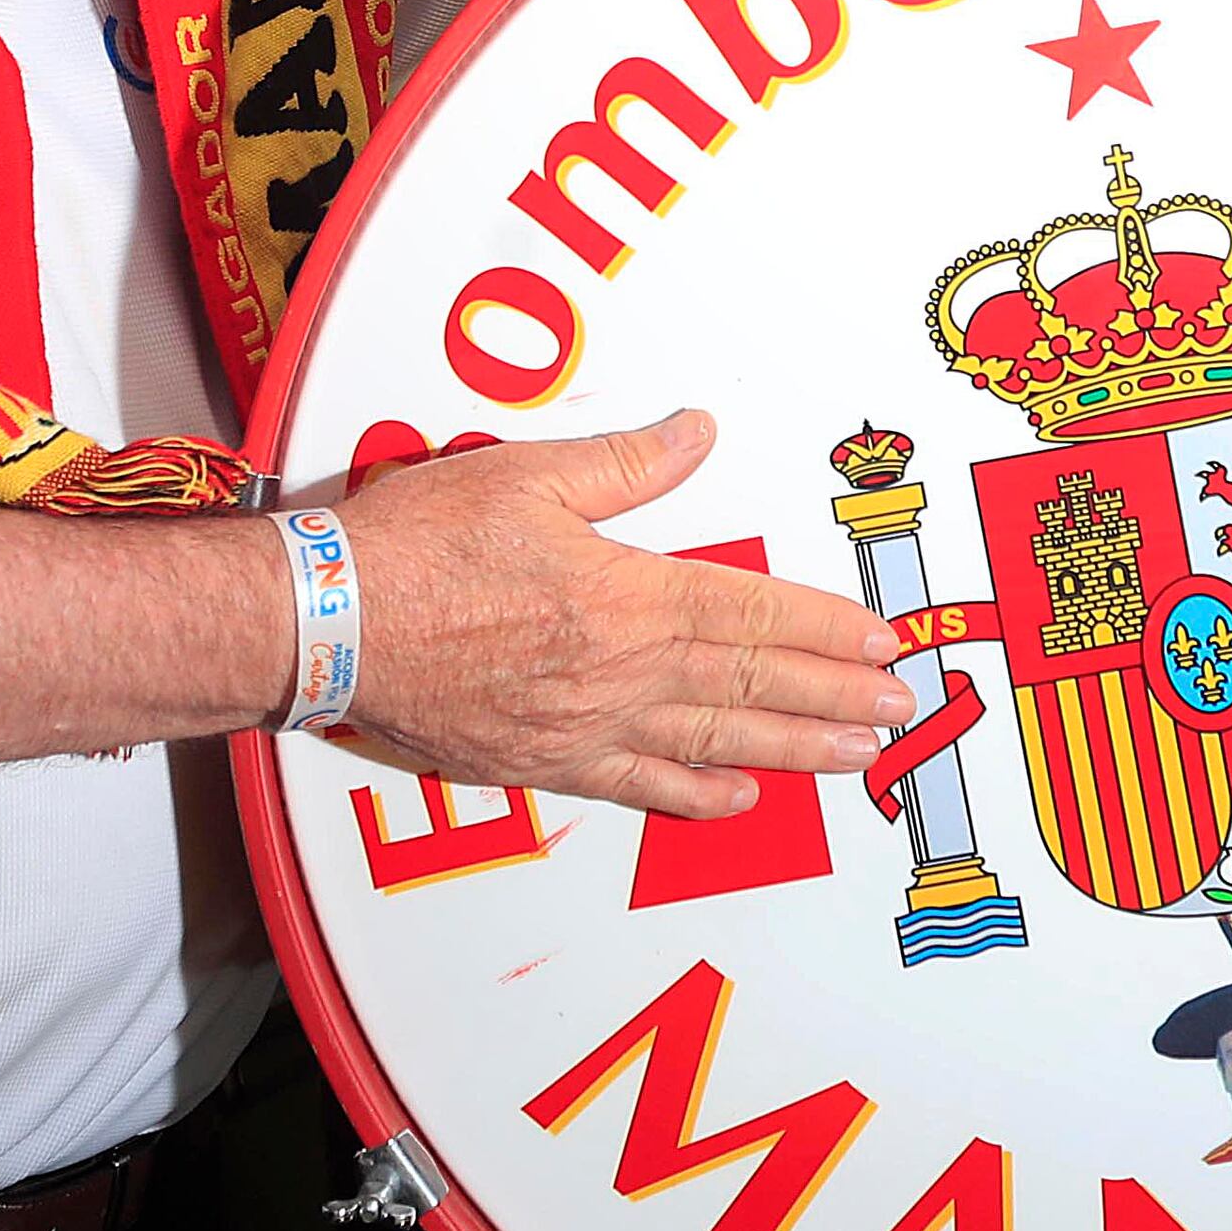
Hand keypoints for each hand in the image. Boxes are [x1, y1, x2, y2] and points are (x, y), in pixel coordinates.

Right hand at [332, 412, 913, 818]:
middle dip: (836, 693)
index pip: (753, 611)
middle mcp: (622, 670)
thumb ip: (626, 463)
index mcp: (628, 595)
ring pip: (717, 741)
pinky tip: (743, 797)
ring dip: (797, 747)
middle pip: (753, 683)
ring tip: (859, 755)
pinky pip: (642, 785)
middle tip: (899, 705)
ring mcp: (588, 725)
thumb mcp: (529, 475)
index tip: (880, 638)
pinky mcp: (547, 761)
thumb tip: (698, 433)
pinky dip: (699, 794)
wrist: (331, 626)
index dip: (825, 626)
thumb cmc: (417, 546)